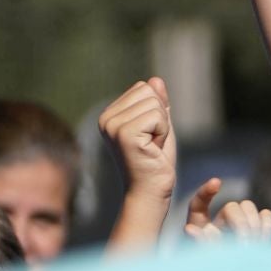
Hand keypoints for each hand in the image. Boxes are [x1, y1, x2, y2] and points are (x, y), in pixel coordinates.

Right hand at [98, 78, 175, 202]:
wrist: (151, 191)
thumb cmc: (156, 161)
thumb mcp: (159, 127)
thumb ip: (157, 103)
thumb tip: (155, 79)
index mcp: (110, 114)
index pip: (144, 88)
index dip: (157, 111)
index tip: (150, 135)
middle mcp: (106, 118)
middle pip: (149, 92)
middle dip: (161, 117)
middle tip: (152, 142)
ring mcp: (113, 125)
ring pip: (155, 104)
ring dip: (163, 127)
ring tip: (151, 147)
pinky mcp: (124, 133)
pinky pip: (158, 116)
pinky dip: (164, 132)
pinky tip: (153, 149)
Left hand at [184, 178, 270, 241]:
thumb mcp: (201, 259)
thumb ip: (200, 244)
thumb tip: (193, 228)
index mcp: (200, 225)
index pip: (199, 203)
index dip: (206, 191)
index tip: (217, 184)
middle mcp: (219, 220)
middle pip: (232, 207)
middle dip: (240, 223)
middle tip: (243, 243)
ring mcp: (239, 223)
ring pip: (249, 207)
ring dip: (252, 225)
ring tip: (251, 245)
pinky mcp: (258, 229)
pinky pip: (266, 215)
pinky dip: (266, 225)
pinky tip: (262, 240)